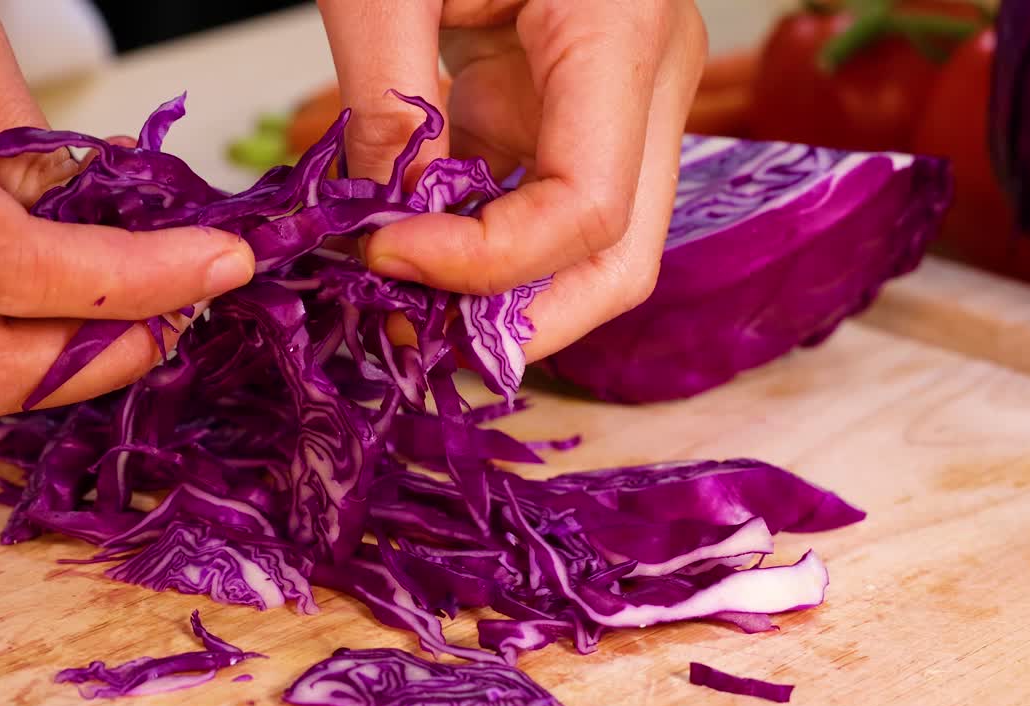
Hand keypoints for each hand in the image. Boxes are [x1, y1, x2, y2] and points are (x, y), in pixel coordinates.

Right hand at [0, 1, 253, 417]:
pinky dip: (29, 335)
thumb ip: (23, 145)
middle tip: (190, 305)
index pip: (11, 267)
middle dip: (110, 351)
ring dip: (75, 354)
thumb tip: (105, 228)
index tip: (223, 261)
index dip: (137, 279)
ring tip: (146, 293)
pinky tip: (80, 283)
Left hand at [319, 0, 706, 359]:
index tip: (378, 255)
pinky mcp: (583, 110)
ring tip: (397, 310)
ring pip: (592, 252)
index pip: (584, 211)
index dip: (482, 264)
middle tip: (412, 346)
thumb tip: (382, 223)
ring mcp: (626, 104)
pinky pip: (550, 210)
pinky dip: (485, 251)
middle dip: (520, 325)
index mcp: (624, 35)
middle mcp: (651, 85)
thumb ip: (387, 100)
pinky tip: (411, 255)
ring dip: (499, 299)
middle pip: (620, 262)